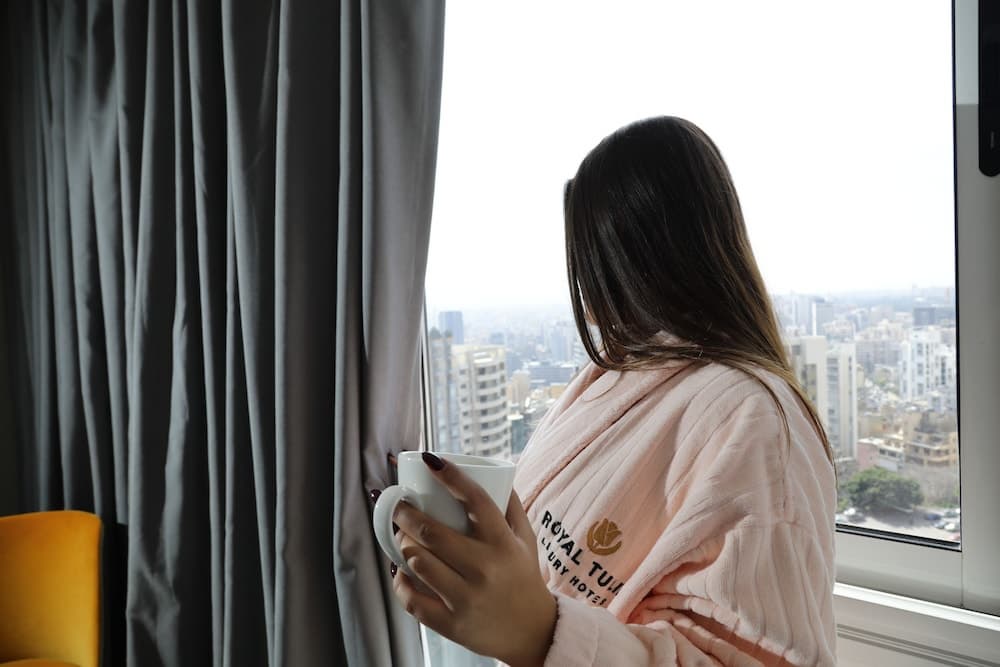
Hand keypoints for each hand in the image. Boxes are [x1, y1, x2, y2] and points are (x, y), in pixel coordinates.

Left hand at [389, 453, 556, 666]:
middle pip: (432, 533)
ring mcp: (466, 598)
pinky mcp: (452, 624)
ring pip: (418, 562)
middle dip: (406, 514)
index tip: (430, 460)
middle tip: (400, 506)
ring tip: (401, 536)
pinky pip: (413, 600)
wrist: (533, 633)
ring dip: (402, 544)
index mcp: (503, 544)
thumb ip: (512, 506)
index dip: (450, 476)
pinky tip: (400, 570)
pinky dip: (400, 582)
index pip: (475, 500)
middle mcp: (485, 569)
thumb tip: (496, 472)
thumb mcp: (526, 540)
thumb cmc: (524, 578)